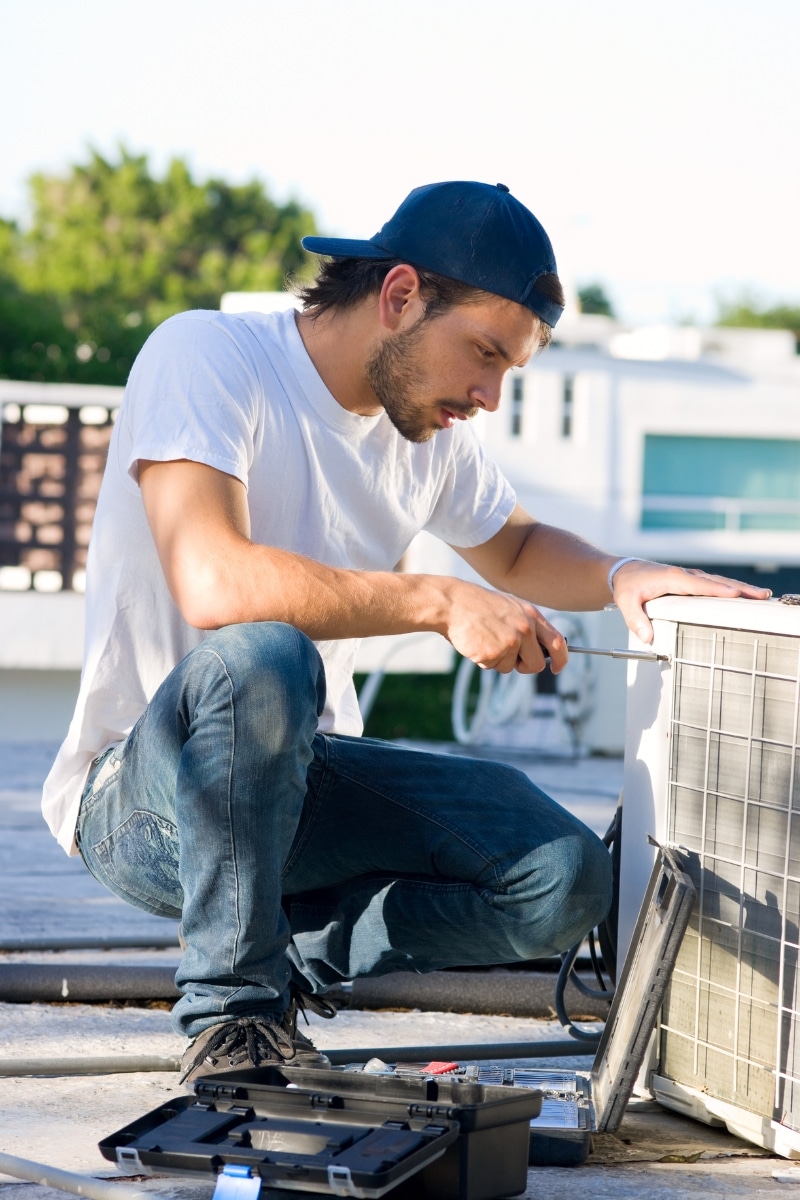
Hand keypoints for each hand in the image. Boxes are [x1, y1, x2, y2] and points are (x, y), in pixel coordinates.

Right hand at [445, 582, 568, 674]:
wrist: (452, 603)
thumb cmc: (479, 605)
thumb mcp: (511, 607)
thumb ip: (528, 625)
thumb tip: (541, 649)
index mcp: (531, 615)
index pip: (556, 642)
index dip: (562, 659)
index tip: (557, 668)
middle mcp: (524, 629)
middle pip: (537, 664)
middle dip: (525, 665)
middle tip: (509, 656)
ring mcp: (509, 642)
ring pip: (511, 667)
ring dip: (498, 660)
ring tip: (485, 639)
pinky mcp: (493, 653)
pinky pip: (493, 668)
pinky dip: (484, 661)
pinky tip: (476, 643)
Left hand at [611, 560, 771, 643]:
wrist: (624, 571)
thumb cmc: (627, 585)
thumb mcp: (626, 602)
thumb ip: (636, 620)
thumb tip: (647, 637)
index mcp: (671, 578)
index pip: (698, 585)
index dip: (717, 590)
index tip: (735, 595)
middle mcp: (684, 575)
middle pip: (716, 583)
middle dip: (740, 589)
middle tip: (761, 596)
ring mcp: (689, 577)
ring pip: (719, 582)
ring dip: (740, 588)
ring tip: (761, 596)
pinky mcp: (691, 581)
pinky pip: (714, 584)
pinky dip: (730, 588)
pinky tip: (744, 595)